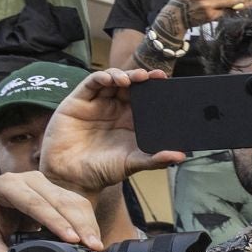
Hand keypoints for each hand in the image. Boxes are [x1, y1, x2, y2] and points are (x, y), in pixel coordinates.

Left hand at [0, 171, 105, 251]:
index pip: (35, 203)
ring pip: (74, 201)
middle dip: (80, 224)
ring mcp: (45, 183)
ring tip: (95, 245)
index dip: (55, 221)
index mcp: (7, 186)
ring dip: (88, 224)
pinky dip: (87, 221)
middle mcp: (29, 180)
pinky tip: (92, 237)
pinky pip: (77, 204)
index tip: (71, 239)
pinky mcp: (57, 191)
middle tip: (92, 246)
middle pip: (61, 200)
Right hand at [40, 68, 186, 195]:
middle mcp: (114, 109)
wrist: (71, 178)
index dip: (155, 89)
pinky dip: (102, 77)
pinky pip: (91, 83)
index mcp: (130, 121)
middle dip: (142, 77)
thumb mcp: (132, 164)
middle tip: (156, 76)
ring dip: (124, 74)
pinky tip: (112, 79)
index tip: (167, 83)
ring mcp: (97, 104)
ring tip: (134, 79)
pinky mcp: (78, 101)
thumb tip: (180, 156)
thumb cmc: (102, 170)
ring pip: (112, 80)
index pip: (145, 99)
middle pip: (130, 86)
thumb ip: (155, 159)